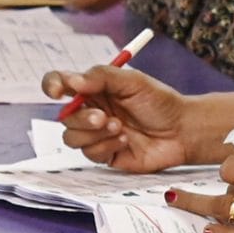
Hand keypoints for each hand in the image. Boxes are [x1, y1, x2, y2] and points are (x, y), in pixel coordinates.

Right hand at [43, 66, 233, 170]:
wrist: (182, 130)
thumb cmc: (160, 102)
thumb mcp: (132, 81)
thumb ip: (101, 77)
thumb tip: (72, 81)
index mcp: (92, 89)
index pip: (60, 84)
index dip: (51, 86)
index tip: (57, 91)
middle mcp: (90, 111)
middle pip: (64, 117)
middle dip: (81, 118)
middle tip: (103, 117)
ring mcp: (96, 135)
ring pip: (72, 138)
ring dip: (94, 133)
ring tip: (119, 127)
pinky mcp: (105, 155)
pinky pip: (90, 154)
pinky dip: (107, 146)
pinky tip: (126, 140)